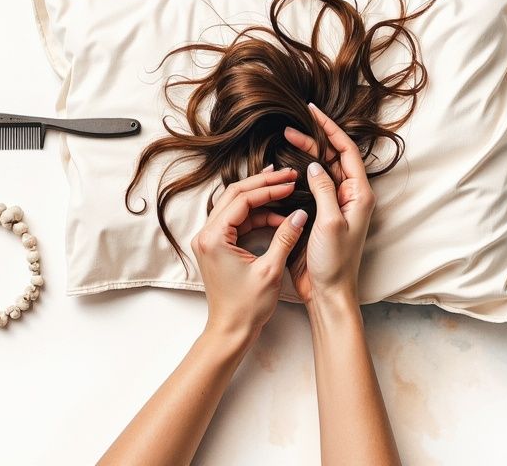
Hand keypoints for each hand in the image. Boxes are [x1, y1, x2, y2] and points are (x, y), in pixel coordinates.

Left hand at [191, 164, 309, 339]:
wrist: (230, 330)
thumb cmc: (246, 306)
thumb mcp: (270, 270)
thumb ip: (285, 238)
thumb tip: (300, 213)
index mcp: (214, 238)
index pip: (242, 199)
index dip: (269, 189)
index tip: (291, 183)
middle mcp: (205, 234)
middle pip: (234, 195)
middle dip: (263, 185)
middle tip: (288, 176)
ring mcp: (208, 239)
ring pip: (234, 205)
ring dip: (259, 197)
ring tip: (284, 189)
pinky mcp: (215, 246)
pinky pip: (235, 220)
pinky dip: (255, 215)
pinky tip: (276, 214)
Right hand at [283, 102, 376, 306]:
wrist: (328, 293)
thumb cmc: (334, 263)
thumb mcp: (329, 223)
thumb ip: (324, 190)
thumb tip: (316, 164)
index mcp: (359, 195)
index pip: (347, 151)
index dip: (330, 128)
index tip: (312, 112)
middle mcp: (350, 197)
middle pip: (333, 158)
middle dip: (313, 140)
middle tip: (289, 130)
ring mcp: (335, 206)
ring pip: (321, 171)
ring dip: (305, 156)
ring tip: (284, 144)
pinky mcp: (320, 216)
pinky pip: (311, 187)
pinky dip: (299, 175)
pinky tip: (284, 171)